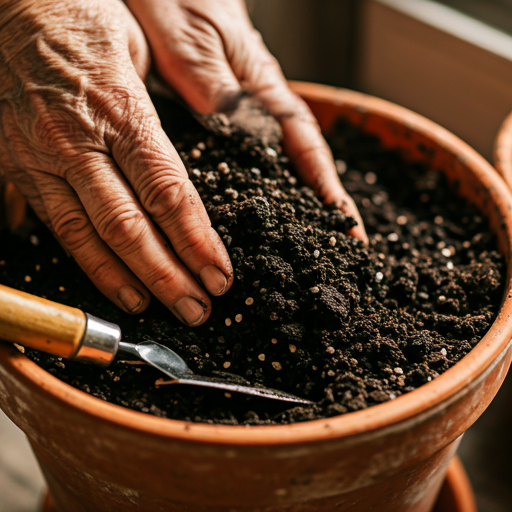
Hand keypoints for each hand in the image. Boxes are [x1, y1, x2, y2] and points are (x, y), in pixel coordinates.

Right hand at [0, 0, 232, 324]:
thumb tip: (189, 168)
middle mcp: (78, 140)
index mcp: (121, 109)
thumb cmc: (86, 16)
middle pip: (131, 227)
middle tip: (199, 309)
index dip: (196, 241)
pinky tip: (116, 286)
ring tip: (163, 309)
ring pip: (89, 237)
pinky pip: (57, 226)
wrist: (12, 0)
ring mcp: (42, 156)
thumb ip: (161, 117)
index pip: (168, 193)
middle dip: (169, 276)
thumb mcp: (141, 52)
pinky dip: (89, 263)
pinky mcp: (17, 166)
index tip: (220, 274)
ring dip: (130, 281)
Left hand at [125, 0, 366, 242]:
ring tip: (298, 248)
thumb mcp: (191, 39)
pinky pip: (233, 159)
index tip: (344, 226)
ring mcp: (232, 110)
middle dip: (315, 208)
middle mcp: (251, 105)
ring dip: (286, 206)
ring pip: (267, 168)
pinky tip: (246, 215)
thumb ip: (218, 86)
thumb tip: (247, 141)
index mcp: (259, 87)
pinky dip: (246, 190)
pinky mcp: (208, 112)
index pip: (304, 146)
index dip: (325, 189)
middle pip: (295, 164)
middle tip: (335, 252)